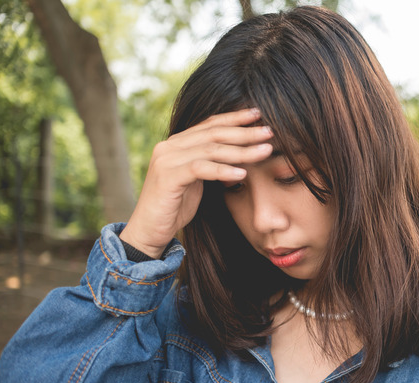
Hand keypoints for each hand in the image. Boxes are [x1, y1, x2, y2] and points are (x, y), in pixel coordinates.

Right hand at [120, 108, 273, 257]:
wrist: (149, 230)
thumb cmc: (175, 207)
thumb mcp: (197, 180)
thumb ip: (211, 164)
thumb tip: (240, 154)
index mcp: (177, 143)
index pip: (210, 125)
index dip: (235, 118)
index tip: (259, 115)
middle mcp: (169, 146)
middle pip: (213, 133)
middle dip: (244, 132)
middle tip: (269, 131)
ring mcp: (166, 160)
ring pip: (211, 150)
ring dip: (241, 150)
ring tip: (265, 150)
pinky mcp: (168, 177)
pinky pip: (201, 169)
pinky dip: (223, 170)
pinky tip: (242, 174)